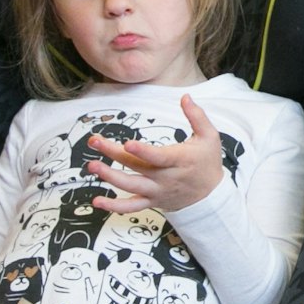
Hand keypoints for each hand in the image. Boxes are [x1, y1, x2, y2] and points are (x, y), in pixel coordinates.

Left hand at [85, 93, 226, 215]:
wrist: (210, 197)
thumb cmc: (208, 162)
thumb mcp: (210, 137)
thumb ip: (196, 116)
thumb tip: (185, 97)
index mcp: (180, 160)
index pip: (159, 157)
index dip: (143, 151)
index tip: (127, 144)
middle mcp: (166, 178)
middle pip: (137, 166)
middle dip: (114, 154)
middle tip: (95, 141)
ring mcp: (157, 191)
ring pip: (131, 187)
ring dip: (110, 177)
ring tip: (93, 166)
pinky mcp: (152, 201)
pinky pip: (131, 207)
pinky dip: (114, 206)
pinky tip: (97, 201)